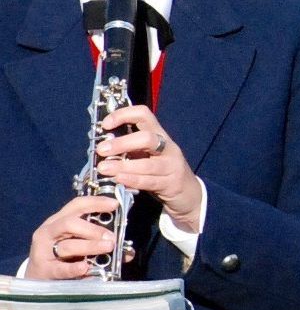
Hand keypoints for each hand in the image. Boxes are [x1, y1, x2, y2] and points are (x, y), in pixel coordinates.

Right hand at [28, 196, 121, 278]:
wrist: (39, 278)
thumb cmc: (62, 257)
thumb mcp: (80, 245)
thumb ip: (102, 243)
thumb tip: (128, 251)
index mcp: (59, 220)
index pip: (76, 205)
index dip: (96, 202)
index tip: (115, 204)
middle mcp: (49, 232)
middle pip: (70, 223)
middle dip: (93, 229)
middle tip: (112, 237)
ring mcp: (43, 251)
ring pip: (67, 246)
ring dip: (90, 246)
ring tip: (108, 248)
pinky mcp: (44, 270)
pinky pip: (61, 268)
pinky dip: (74, 268)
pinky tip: (85, 267)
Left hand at [95, 106, 203, 231]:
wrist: (188, 194)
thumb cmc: (161, 171)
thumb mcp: (148, 155)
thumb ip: (130, 149)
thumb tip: (101, 145)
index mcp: (159, 135)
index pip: (144, 115)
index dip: (123, 115)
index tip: (105, 125)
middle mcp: (168, 148)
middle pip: (147, 139)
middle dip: (122, 143)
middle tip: (101, 150)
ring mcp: (172, 166)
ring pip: (148, 164)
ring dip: (123, 165)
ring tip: (104, 168)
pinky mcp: (172, 184)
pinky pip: (150, 181)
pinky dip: (133, 180)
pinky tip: (119, 180)